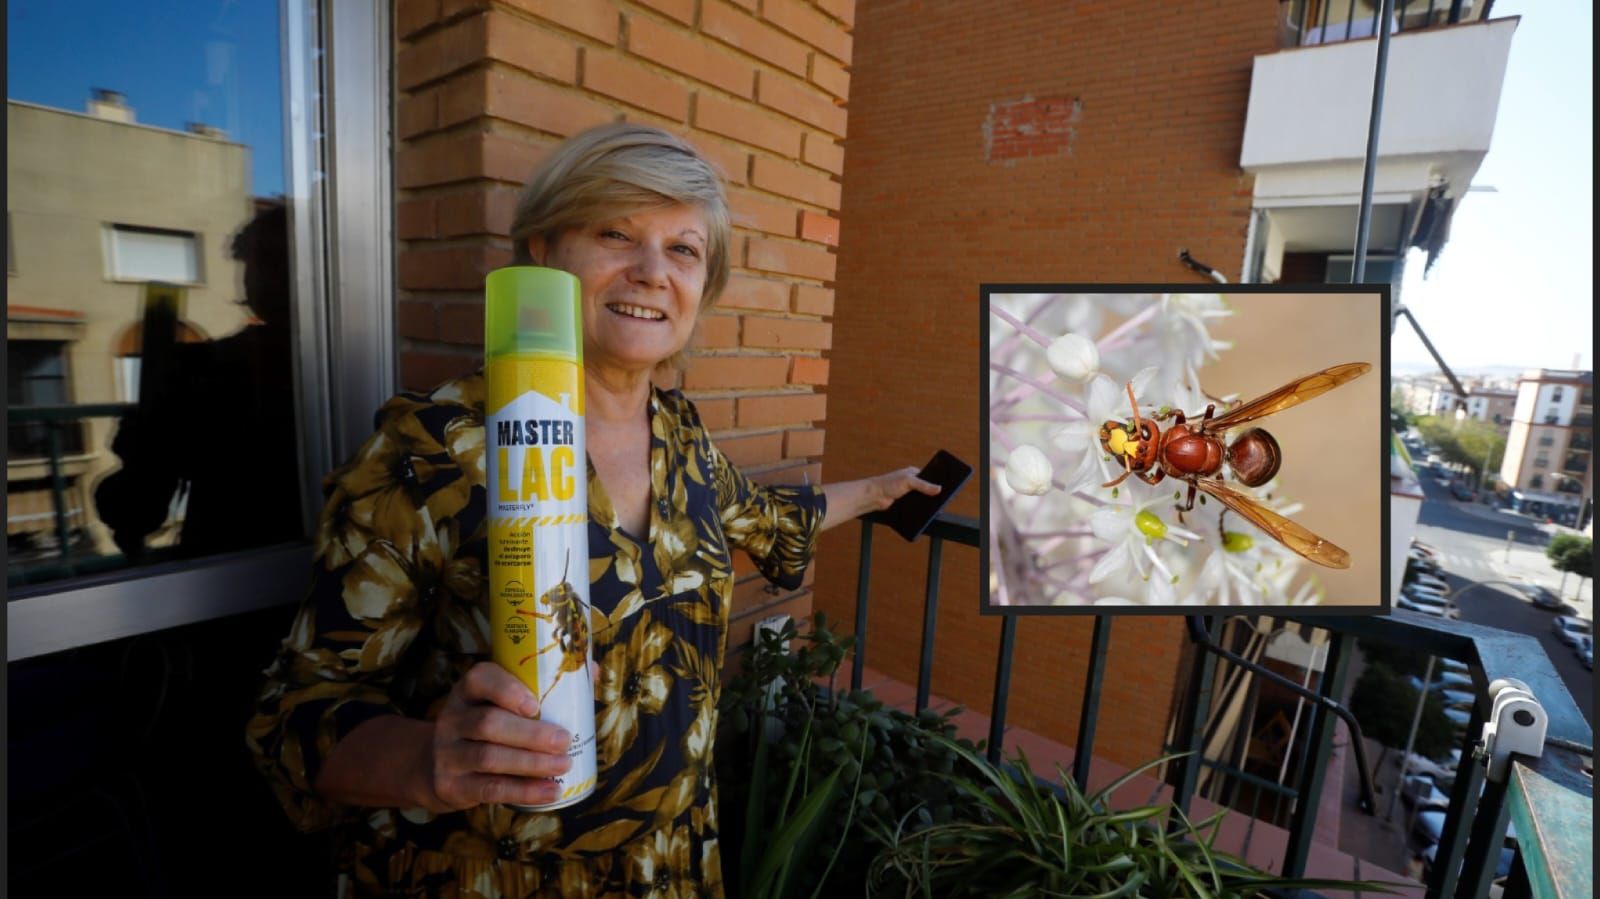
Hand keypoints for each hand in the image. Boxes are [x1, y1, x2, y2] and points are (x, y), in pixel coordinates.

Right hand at [423, 661, 575, 810]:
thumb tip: (594, 671)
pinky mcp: (451, 785)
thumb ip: (543, 686)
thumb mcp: (499, 702)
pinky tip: (551, 792)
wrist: (435, 764)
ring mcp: (448, 753)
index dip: (507, 689)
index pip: (480, 679)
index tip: (536, 704)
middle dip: (531, 734)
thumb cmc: (485, 724)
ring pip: (489, 757)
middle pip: (488, 723)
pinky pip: (490, 789)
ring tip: (564, 765)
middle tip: (564, 741)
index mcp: (468, 691)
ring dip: (531, 764)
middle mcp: (452, 719)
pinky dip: (524, 792)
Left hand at [867, 466, 939, 510]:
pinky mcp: (905, 502)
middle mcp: (912, 482)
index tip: (947, 489)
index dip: (938, 482)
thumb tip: (939, 489)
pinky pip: (916, 506)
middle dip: (933, 495)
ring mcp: (909, 493)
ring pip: (922, 499)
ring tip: (936, 509)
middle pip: (927, 489)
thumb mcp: (908, 482)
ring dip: (926, 503)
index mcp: (914, 473)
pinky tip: (925, 513)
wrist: (874, 496)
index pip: (930, 477)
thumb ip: (924, 485)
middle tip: (943, 501)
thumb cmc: (888, 483)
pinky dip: (919, 509)